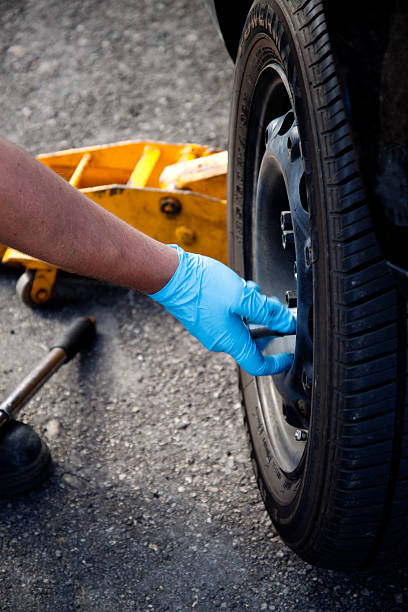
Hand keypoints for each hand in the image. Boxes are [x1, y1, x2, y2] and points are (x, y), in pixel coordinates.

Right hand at [149, 246, 295, 375]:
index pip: (258, 365)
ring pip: (241, 324)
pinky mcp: (205, 318)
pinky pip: (229, 317)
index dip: (277, 363)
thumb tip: (285, 323)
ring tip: (250, 290)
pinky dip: (238, 305)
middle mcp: (219, 339)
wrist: (171, 275)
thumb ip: (267, 311)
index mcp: (230, 340)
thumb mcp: (242, 296)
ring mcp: (210, 329)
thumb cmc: (201, 286)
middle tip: (271, 305)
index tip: (288, 357)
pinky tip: (236, 288)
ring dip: (251, 308)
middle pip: (252, 340)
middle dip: (266, 323)